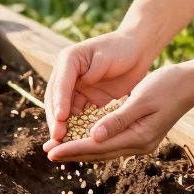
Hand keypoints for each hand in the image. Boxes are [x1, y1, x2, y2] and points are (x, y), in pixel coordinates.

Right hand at [43, 30, 157, 146]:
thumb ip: (94, 71)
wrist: (137, 50)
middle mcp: (68, 75)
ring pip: (64, 111)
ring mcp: (77, 88)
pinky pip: (78, 116)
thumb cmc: (123, 48)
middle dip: (56, 119)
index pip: (61, 83)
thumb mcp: (106, 56)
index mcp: (69, 60)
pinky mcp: (87, 99)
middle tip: (58, 137)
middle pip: (56, 100)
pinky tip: (77, 142)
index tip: (61, 118)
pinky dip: (76, 128)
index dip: (60, 101)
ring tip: (62, 145)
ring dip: (63, 127)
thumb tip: (82, 85)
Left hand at [46, 64, 193, 161]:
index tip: (51, 151)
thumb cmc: (167, 86)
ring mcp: (141, 141)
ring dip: (81, 149)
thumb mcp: (141, 99)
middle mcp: (139, 144)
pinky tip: (83, 138)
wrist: (191, 84)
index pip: (97, 146)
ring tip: (60, 149)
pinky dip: (94, 141)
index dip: (72, 148)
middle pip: (99, 152)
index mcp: (138, 137)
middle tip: (47, 153)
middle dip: (72, 152)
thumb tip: (94, 136)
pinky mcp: (141, 134)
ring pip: (104, 149)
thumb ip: (117, 119)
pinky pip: (111, 142)